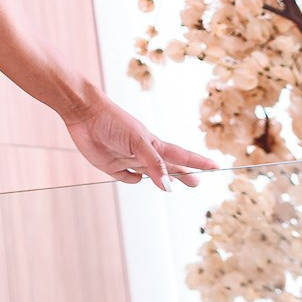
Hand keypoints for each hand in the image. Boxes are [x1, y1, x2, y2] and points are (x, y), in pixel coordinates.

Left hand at [64, 92, 215, 190]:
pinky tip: (137, 180)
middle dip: (184, 174)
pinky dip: (133, 179)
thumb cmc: (114, 121)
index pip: (181, 156)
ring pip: (150, 173)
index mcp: (153, 144)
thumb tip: (170, 188)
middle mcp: (143, 152)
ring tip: (174, 184)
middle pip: (168, 167)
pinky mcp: (111, 165)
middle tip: (197, 182)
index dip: (199, 162)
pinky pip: (127, 176)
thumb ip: (154, 165)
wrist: (85, 114)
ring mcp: (127, 159)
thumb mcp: (138, 142)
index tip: (217, 166)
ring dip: (163, 179)